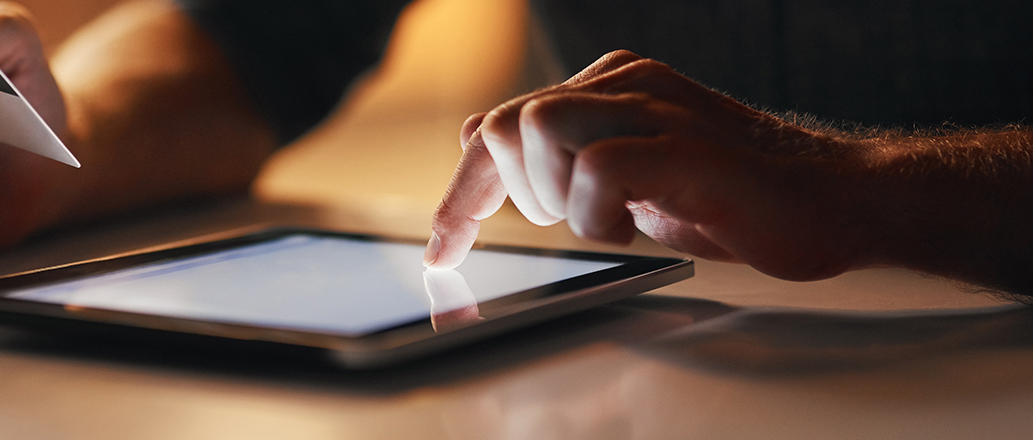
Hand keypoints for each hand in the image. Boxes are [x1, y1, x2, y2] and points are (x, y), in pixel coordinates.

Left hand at [425, 50, 877, 281]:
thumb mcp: (630, 180)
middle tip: (557, 224)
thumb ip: (564, 159)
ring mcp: (656, 108)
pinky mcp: (683, 145)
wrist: (838, 200)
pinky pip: (597, 169)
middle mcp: (626, 82)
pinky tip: (638, 225)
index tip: (444, 244)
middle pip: (506, 121)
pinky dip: (599, 216)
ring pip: (540, 128)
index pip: (503, 122)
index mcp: (611, 85)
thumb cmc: (736, 197)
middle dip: (500, 194)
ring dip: (554, 196)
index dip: (463, 188)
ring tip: (604, 220)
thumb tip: (482, 138)